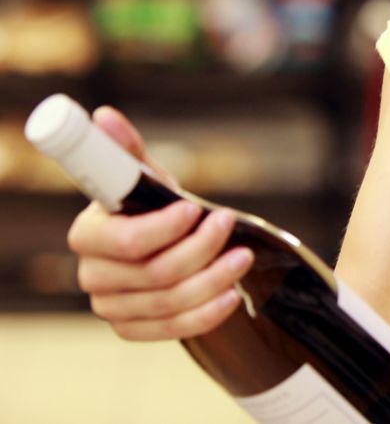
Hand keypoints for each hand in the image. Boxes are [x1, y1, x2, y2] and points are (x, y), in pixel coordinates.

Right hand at [67, 106, 253, 340]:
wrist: (167, 251)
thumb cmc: (154, 210)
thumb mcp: (147, 179)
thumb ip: (128, 152)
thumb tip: (105, 116)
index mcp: (88, 235)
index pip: (128, 241)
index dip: (166, 228)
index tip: (197, 209)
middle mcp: (93, 275)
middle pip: (156, 273)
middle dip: (201, 249)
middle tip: (228, 225)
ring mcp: (112, 307)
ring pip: (170, 301)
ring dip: (214, 278)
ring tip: (243, 257)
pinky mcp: (132, 330)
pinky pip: (173, 330)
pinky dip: (207, 314)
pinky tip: (231, 295)